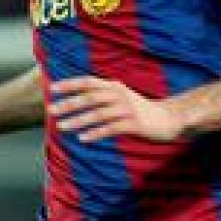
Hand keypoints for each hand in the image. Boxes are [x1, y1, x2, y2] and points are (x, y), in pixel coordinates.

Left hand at [48, 76, 184, 143]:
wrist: (169, 119)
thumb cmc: (140, 110)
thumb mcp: (122, 98)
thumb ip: (103, 96)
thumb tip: (78, 99)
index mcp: (115, 86)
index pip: (88, 82)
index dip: (70, 84)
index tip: (52, 89)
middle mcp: (119, 95)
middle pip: (90, 97)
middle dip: (69, 104)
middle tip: (51, 110)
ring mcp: (127, 110)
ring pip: (98, 114)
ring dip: (78, 120)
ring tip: (62, 127)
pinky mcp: (134, 124)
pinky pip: (110, 129)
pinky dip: (95, 133)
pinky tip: (82, 139)